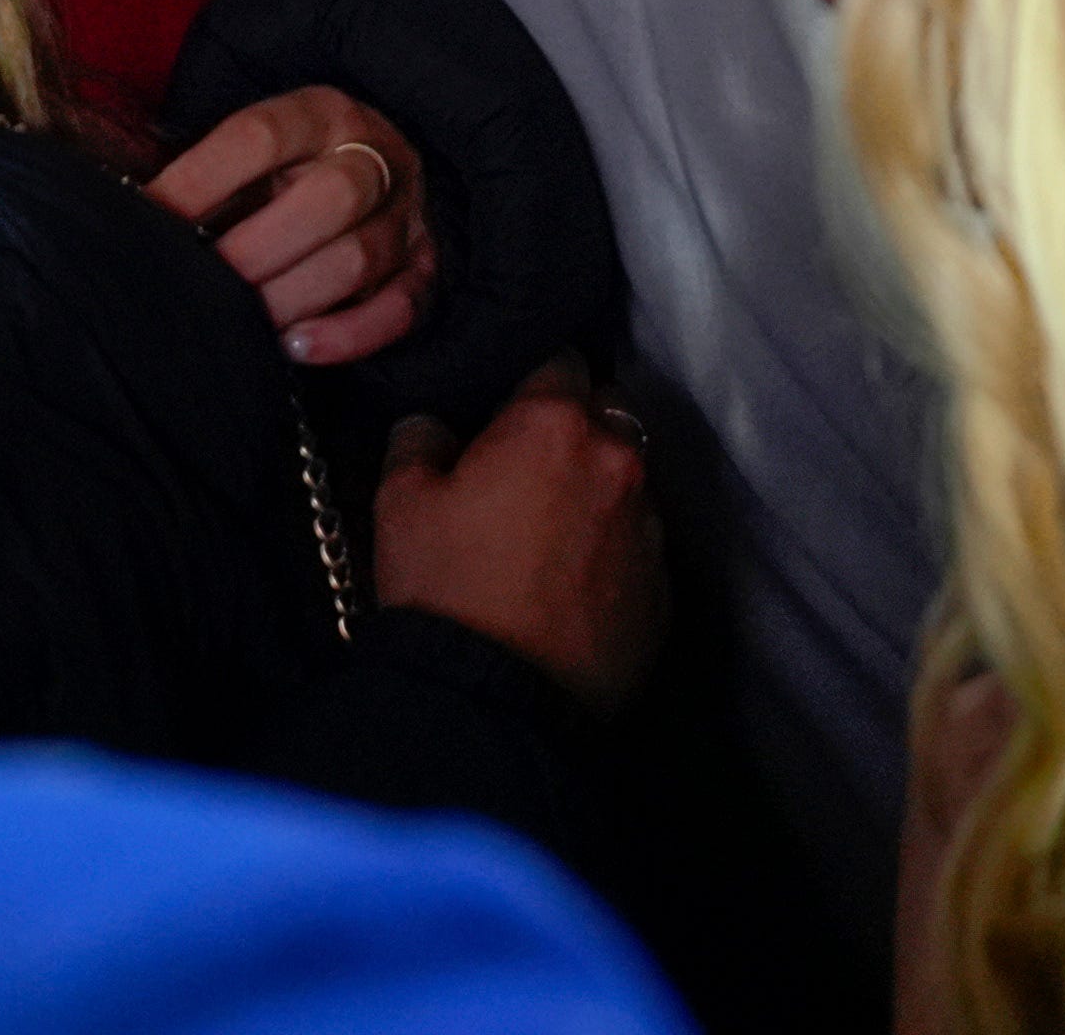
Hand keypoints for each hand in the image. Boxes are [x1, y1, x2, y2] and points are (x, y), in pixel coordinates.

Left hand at [150, 87, 442, 366]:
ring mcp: (408, 216)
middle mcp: (375, 156)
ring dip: (293, 296)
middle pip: (333, 196)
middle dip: (258, 246)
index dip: (201, 178)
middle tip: (207, 279)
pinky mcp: (424, 271)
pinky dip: (348, 335)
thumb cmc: (288, 171)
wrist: (377, 173)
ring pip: (361, 257)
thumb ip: (208, 177)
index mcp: (321, 113)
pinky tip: (295, 348)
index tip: (151, 216)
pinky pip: (400, 309)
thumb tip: (136, 217)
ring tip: (241, 322)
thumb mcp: (254, 153)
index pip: (261, 135)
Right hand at [373, 358, 664, 708]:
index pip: (560, 364)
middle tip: (528, 473)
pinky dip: (613, 555)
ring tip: (550, 539)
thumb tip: (429, 425)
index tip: (510, 413)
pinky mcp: (663, 591)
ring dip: (598, 495)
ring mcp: (649, 528)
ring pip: (629, 485)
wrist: (490, 699)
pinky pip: (641, 550)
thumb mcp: (400, 504)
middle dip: (575, 432)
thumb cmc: (443, 591)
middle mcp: (617, 462)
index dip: (532, 385)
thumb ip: (418, 442)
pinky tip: (572, 587)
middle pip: (608, 417)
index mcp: (554, 425)